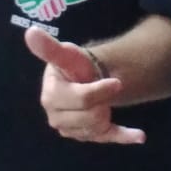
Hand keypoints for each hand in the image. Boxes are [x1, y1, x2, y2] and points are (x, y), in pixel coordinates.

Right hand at [23, 27, 144, 143]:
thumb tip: (30, 32)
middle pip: (91, 116)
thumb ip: (49, 48)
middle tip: (104, 89)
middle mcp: (56, 116)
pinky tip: (140, 136)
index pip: (81, 99)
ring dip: (108, 113)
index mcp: (51, 96)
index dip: (100, 90)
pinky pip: (107, 138)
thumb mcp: (65, 54)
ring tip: (105, 100)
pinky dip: (125, 136)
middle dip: (103, 102)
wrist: (84, 77)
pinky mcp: (85, 136)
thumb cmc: (74, 66)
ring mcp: (69, 129)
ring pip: (98, 128)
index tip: (116, 82)